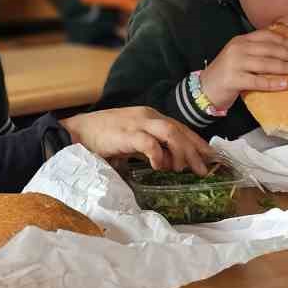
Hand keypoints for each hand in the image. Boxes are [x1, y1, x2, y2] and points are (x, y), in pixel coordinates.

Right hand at [60, 107, 212, 174]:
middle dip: (195, 151)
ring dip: (181, 152)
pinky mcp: (126, 133)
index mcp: (150, 116)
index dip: (196, 142)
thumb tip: (169, 163)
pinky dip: (158, 156)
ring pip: (170, 133)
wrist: (77, 132)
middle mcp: (147, 116)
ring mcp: (137, 123)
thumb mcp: (132, 140)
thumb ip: (150, 146)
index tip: (210, 157)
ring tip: (184, 171)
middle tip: (204, 170)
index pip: (180, 127)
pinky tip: (159, 167)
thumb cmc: (103, 137)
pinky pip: (148, 143)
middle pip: (179, 130)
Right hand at [199, 29, 287, 110]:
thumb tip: (284, 52)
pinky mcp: (234, 80)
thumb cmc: (226, 74)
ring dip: (286, 67)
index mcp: (240, 40)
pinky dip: (274, 83)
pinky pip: (258, 81)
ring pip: (266, 64)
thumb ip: (256, 52)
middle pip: (269, 49)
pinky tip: (286, 84)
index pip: (266, 36)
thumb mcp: (239, 56)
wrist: (204, 89)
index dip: (284, 40)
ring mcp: (235, 64)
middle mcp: (238, 49)